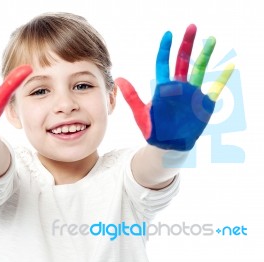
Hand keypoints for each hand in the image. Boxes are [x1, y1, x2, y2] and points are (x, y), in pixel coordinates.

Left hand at [115, 24, 233, 150]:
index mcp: (163, 88)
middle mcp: (179, 87)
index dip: (165, 49)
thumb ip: (132, 97)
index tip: (168, 34)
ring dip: (205, 55)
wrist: (169, 145)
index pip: (163, 64)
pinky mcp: (204, 103)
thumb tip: (120, 78)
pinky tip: (230, 66)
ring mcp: (192, 94)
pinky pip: (215, 88)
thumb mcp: (141, 114)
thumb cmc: (153, 130)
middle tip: (191, 27)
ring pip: (200, 70)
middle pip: (183, 61)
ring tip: (211, 40)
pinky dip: (222, 78)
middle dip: (187, 44)